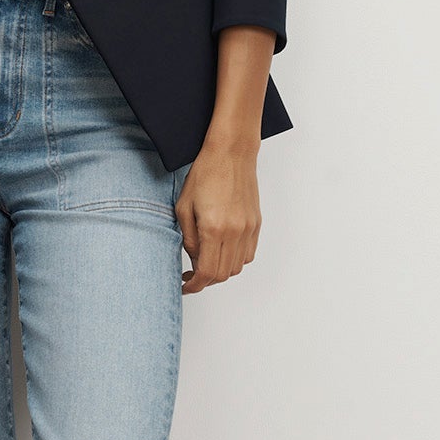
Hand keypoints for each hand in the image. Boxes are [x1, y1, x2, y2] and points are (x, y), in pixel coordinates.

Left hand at [175, 141, 261, 293]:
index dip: (195, 285)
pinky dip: (235, 260)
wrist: (231, 153)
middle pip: (223, 274)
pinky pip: (248, 254)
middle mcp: (234, 232)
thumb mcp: (183, 207)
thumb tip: (194, 261)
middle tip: (191, 275)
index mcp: (213, 228)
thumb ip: (188, 238)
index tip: (186, 286)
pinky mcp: (256, 223)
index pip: (207, 272)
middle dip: (206, 280)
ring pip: (237, 267)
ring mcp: (248, 228)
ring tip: (206, 261)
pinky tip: (222, 250)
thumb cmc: (205, 174)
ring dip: (221, 271)